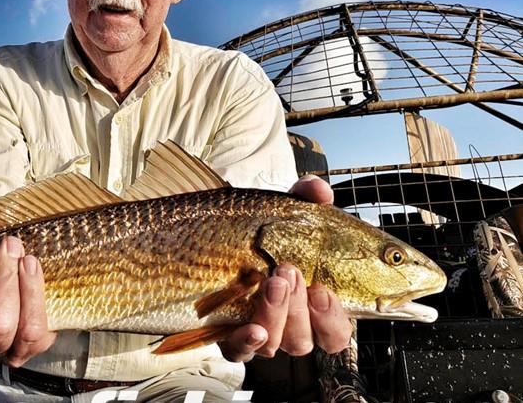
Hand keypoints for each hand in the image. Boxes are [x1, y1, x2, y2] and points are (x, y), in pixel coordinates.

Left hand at [220, 175, 351, 360]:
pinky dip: (247, 341)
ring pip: (278, 344)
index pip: (335, 332)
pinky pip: (240, 351)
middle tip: (288, 271)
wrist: (208, 239)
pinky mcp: (227, 335)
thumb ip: (305, 198)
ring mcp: (257, 331)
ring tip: (269, 281)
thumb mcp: (283, 211)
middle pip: (306, 339)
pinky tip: (251, 327)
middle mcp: (287, 324)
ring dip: (277, 314)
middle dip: (299, 307)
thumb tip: (319, 190)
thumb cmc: (257, 232)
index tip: (323, 292)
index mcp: (310, 305)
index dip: (333, 319)